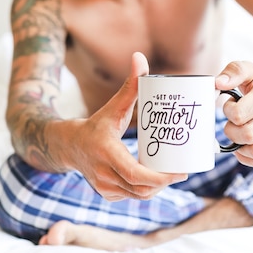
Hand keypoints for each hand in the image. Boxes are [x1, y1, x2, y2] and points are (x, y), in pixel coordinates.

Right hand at [71, 52, 186, 200]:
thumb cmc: (97, 123)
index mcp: (107, 153)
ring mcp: (104, 188)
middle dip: (165, 183)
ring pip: (138, 195)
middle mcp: (104, 174)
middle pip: (142, 188)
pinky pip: (131, 196)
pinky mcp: (106, 195)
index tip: (181, 172)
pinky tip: (156, 181)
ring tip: (173, 174)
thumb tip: (139, 56)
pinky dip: (146, 191)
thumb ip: (130, 84)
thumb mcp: (113, 105)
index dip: (161, 178)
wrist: (69, 145)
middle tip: (183, 171)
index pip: (136, 175)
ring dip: (157, 188)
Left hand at [216, 60, 252, 167]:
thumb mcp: (250, 69)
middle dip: (231, 131)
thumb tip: (217, 83)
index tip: (230, 105)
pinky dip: (248, 157)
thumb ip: (233, 71)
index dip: (228, 111)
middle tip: (232, 122)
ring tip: (239, 133)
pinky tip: (245, 144)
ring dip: (240, 146)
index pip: (239, 114)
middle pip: (247, 135)